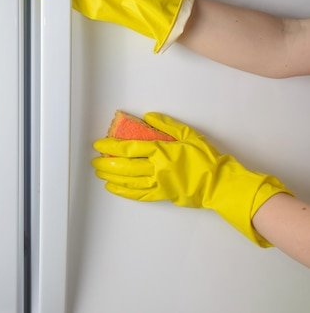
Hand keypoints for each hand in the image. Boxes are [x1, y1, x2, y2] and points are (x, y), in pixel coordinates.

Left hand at [92, 112, 291, 245]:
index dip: (112, 146)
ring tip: (100, 172)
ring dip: (112, 176)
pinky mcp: (163, 196)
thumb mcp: (189, 134)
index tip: (99, 144)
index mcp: (162, 151)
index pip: (130, 148)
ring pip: (129, 181)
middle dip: (107, 162)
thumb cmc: (205, 157)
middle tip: (94, 160)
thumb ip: (167, 125)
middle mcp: (157, 168)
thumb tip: (147, 116)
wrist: (219, 183)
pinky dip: (124, 192)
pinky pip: (139, 195)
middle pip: (126, 166)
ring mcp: (159, 184)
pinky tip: (114, 188)